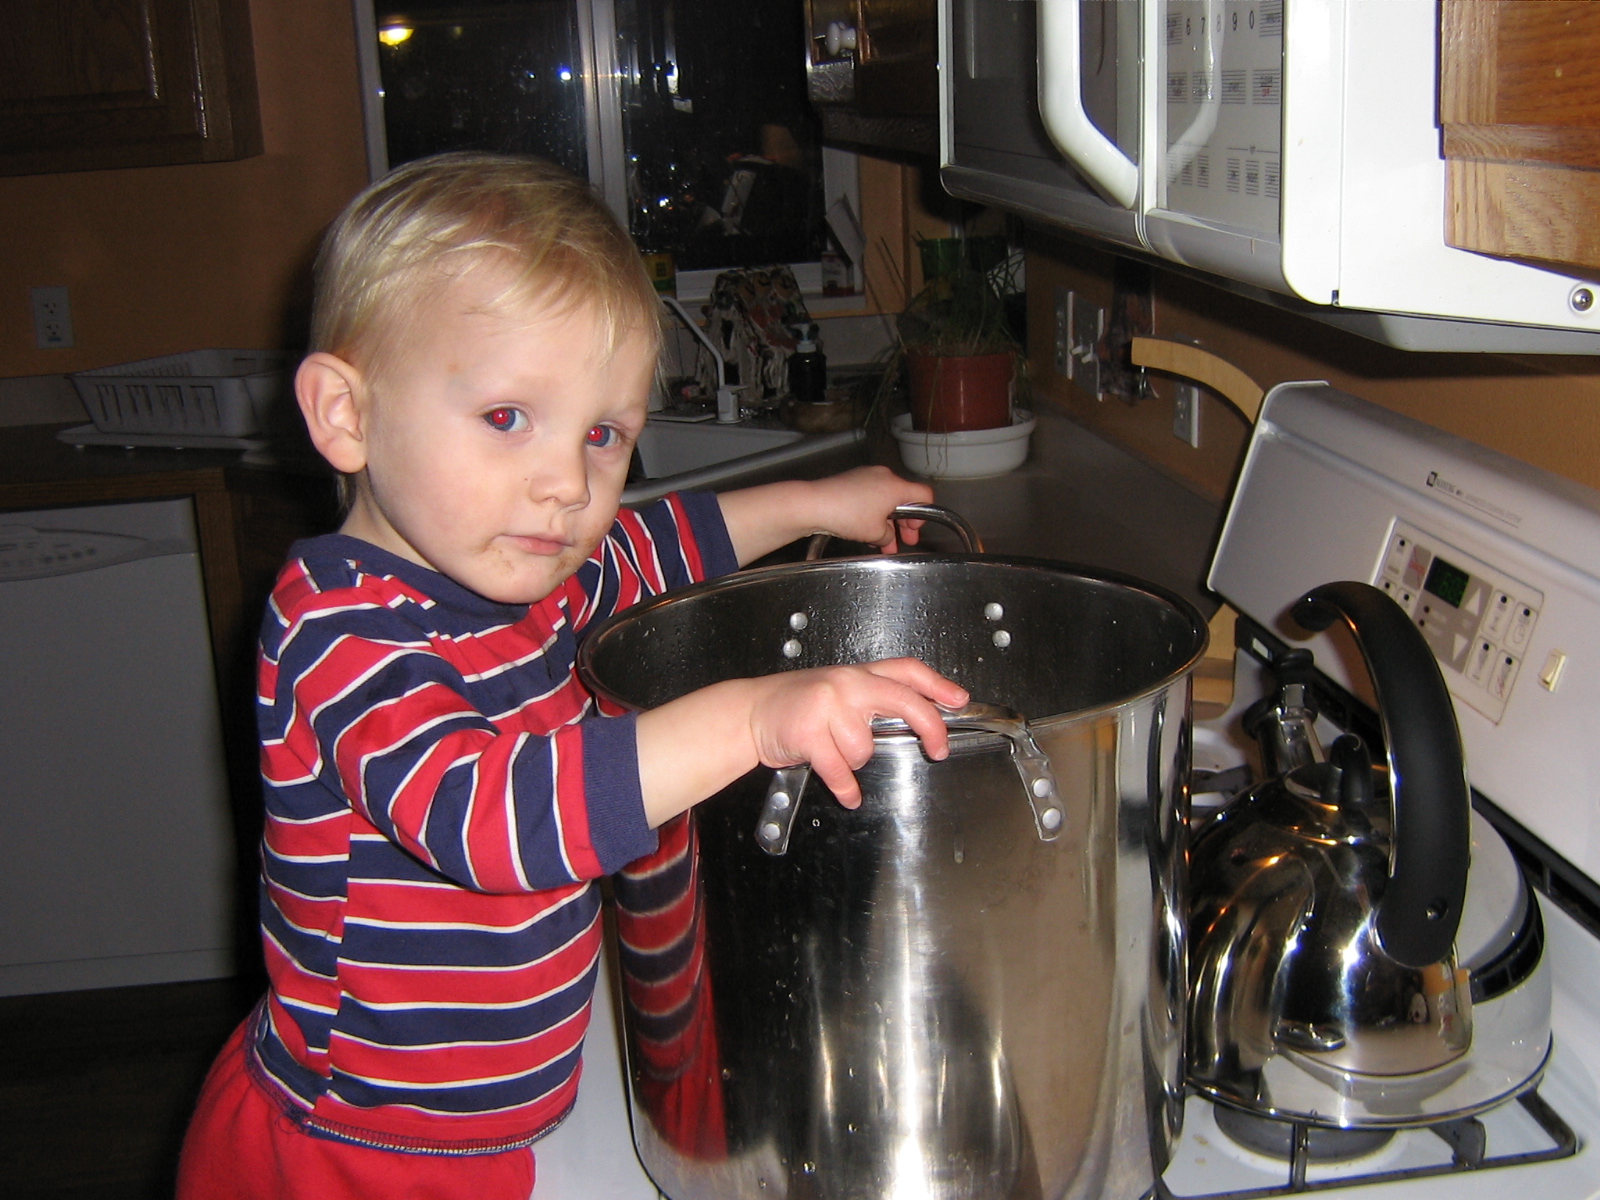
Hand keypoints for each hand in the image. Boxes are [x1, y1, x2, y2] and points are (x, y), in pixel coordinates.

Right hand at [746, 659, 968, 806]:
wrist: (750, 712)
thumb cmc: (795, 705)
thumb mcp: (836, 690)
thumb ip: (871, 699)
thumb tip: (914, 716)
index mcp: (857, 674)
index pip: (906, 670)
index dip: (938, 685)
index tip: (959, 701)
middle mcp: (846, 684)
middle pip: (904, 701)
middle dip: (930, 727)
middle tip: (938, 748)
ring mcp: (828, 705)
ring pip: (866, 749)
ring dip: (853, 761)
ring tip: (833, 752)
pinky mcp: (810, 732)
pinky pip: (840, 770)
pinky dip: (845, 788)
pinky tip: (847, 793)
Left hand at [809, 466, 935, 552]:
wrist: (815, 504)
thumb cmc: (847, 514)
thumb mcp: (876, 533)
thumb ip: (890, 536)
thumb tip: (888, 537)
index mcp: (896, 486)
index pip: (924, 495)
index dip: (924, 514)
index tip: (915, 528)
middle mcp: (884, 476)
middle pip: (905, 499)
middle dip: (905, 522)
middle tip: (905, 539)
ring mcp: (867, 476)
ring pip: (886, 500)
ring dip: (888, 522)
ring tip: (883, 543)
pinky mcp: (852, 480)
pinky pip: (871, 497)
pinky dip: (873, 513)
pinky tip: (867, 531)